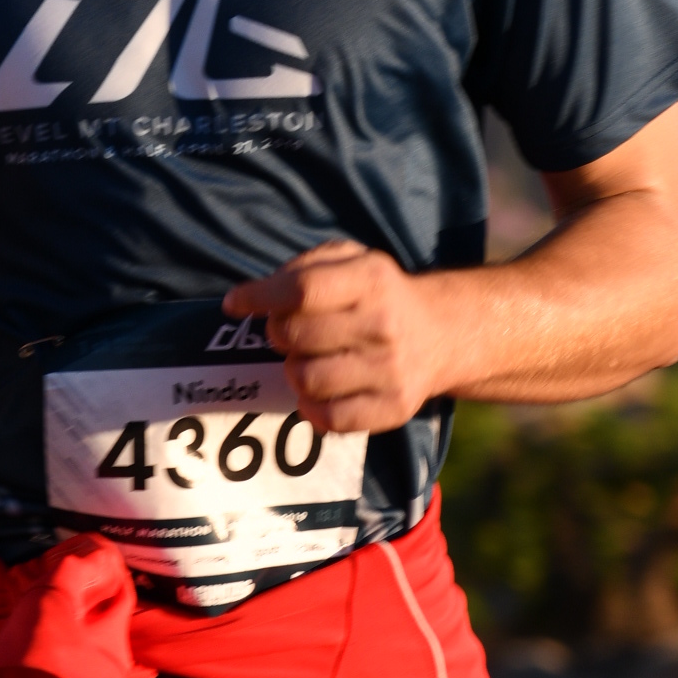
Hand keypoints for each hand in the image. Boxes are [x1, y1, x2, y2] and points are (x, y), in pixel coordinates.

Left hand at [223, 238, 449, 433]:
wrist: (442, 334)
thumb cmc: (379, 294)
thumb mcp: (352, 259)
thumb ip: (305, 267)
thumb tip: (252, 296)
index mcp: (371, 280)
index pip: (301, 291)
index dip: (259, 298)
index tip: (235, 304)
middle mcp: (383, 325)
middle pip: (295, 337)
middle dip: (279, 334)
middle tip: (291, 332)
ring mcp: (390, 370)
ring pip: (305, 380)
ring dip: (294, 370)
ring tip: (309, 359)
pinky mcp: (393, 408)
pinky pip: (329, 418)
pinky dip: (312, 407)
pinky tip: (319, 391)